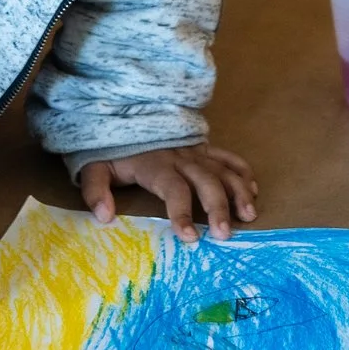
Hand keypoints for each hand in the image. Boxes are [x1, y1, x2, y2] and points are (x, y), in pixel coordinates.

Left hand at [78, 145, 259, 243]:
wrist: (121, 112)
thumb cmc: (110, 148)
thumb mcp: (94, 166)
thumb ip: (96, 190)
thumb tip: (104, 217)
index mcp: (155, 165)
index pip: (173, 190)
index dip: (182, 212)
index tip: (189, 237)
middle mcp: (180, 157)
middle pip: (206, 181)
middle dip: (218, 208)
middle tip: (225, 234)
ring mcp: (195, 150)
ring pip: (223, 170)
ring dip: (238, 191)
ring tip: (249, 215)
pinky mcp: (202, 146)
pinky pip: (227, 156)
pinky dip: (242, 171)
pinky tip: (254, 190)